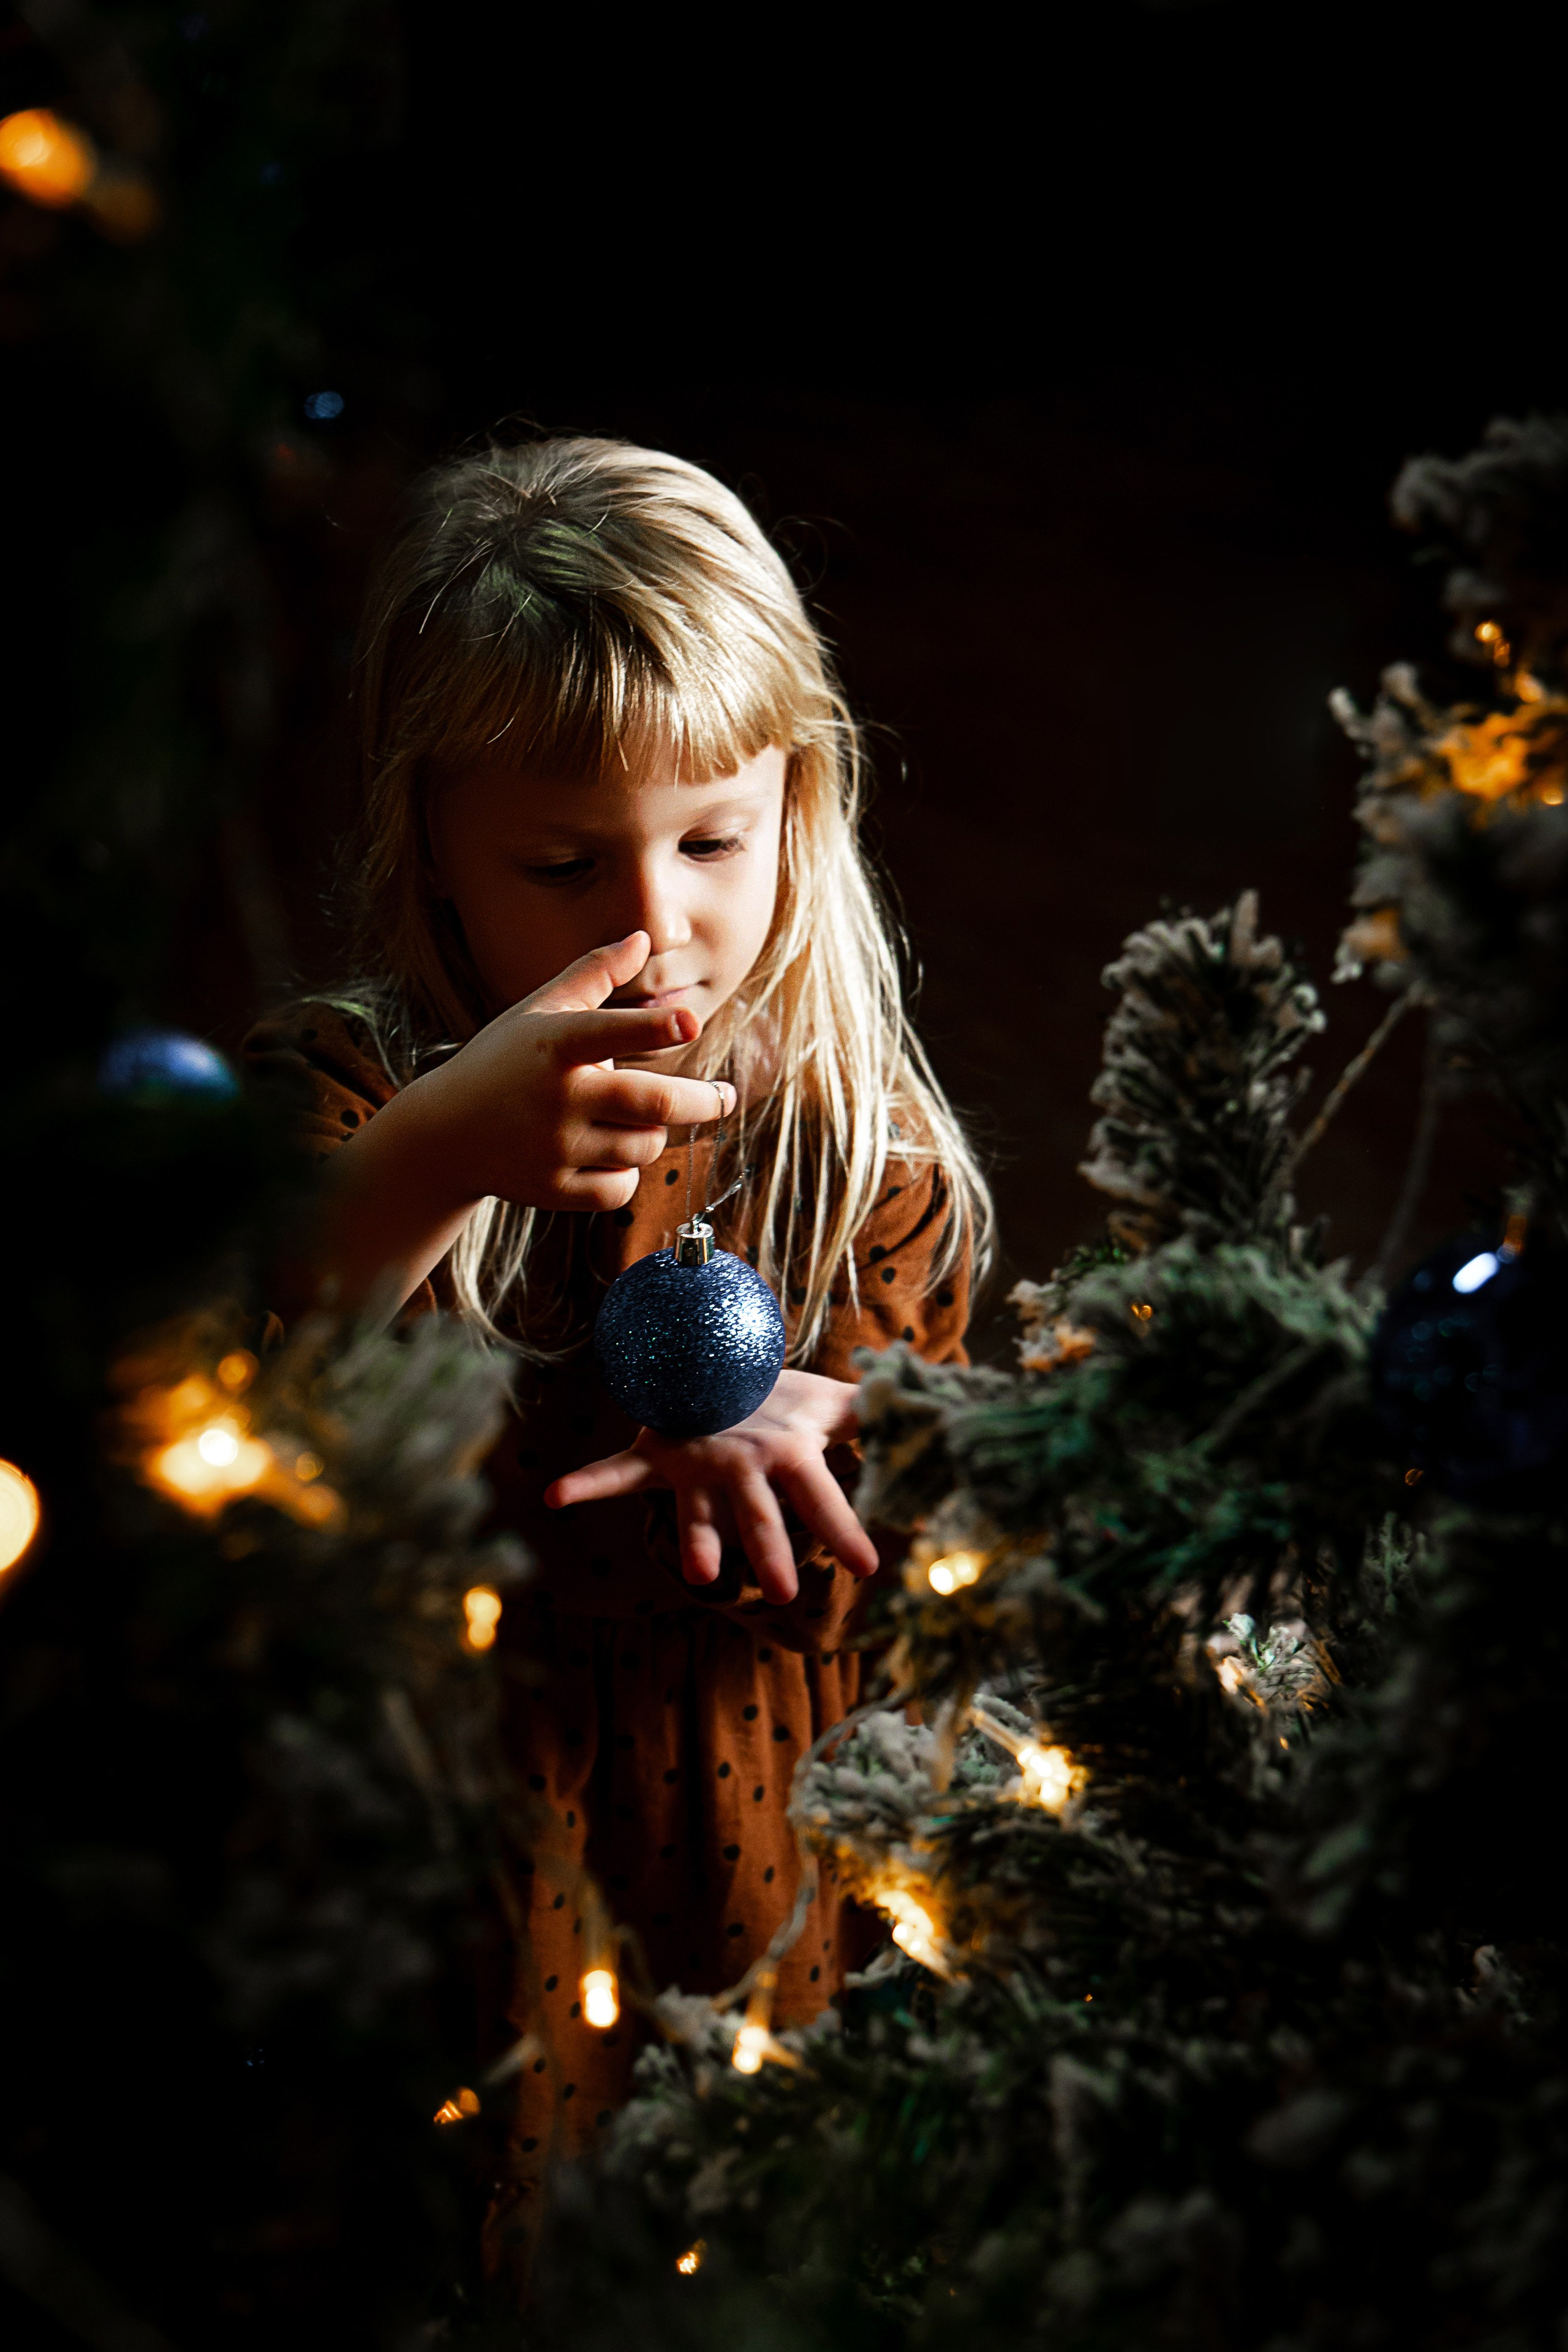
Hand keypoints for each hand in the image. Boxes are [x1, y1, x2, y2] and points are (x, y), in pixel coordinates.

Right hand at [392, 930, 735, 1216]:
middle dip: (703, 1102)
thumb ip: (594, 972)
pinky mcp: (552, 1190)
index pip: (608, 1032)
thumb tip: (644, 937)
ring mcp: (554, 1148)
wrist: (445, 1135)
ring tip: (630, 1119)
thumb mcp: (540, 1010)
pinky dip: (626, 1173)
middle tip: (725, 1096)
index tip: (690, 1022)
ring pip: (644, 1146)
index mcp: (554, 1044)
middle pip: (654, 1104)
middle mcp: (557, 1097)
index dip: (653, 1027)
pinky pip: (621, 1189)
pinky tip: (608, 1154)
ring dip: (652, 1133)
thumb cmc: (503, 1060)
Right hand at [544, 1370, 876, 1604]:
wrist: (711, 1351)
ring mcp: (696, 1462)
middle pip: (761, 1516)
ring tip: (699, 1573)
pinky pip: (617, 1472)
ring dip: (694, 1538)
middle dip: (769, 1552)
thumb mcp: (830, 1403)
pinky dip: (587, 1483)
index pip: (825, 1498)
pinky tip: (557, 1495)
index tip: (871, 1566)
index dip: (847, 1530)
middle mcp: (744, 1462)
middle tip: (783, 1592)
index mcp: (790, 1452)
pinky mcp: (656, 1458)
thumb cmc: (778, 1392)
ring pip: (695, 1508)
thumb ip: (877, 1416)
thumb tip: (935, 1408)